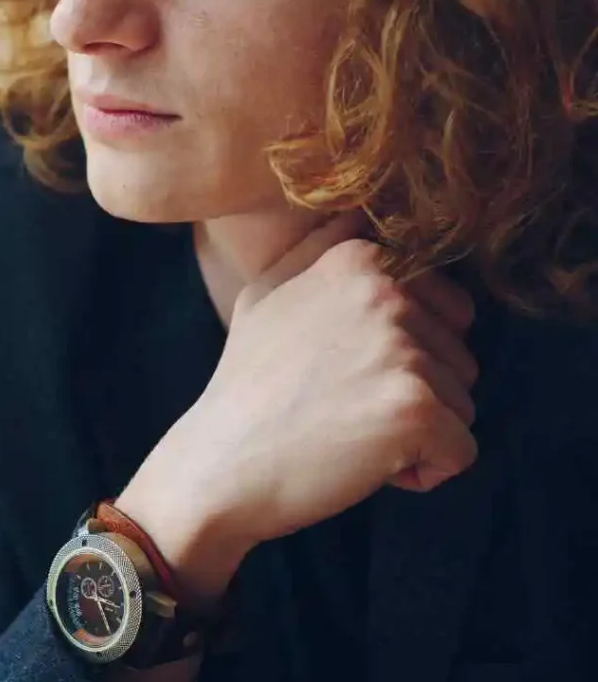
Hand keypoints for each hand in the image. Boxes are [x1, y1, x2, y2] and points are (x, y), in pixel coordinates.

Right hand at [116, 217, 477, 603]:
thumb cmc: (247, 381)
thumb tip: (360, 211)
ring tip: (347, 429)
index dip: (408, 351)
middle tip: (343, 401)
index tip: (348, 367)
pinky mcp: (414, 406)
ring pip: (461, 403)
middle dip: (417, 390)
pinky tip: (364, 463)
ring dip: (417, 430)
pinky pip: (460, 450)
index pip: (450, 309)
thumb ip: (323, 248)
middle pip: (460, 357)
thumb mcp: (268, 291)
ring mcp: (401, 347)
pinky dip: (422, 470)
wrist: (220, 462)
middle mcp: (386, 290)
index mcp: (361, 257)